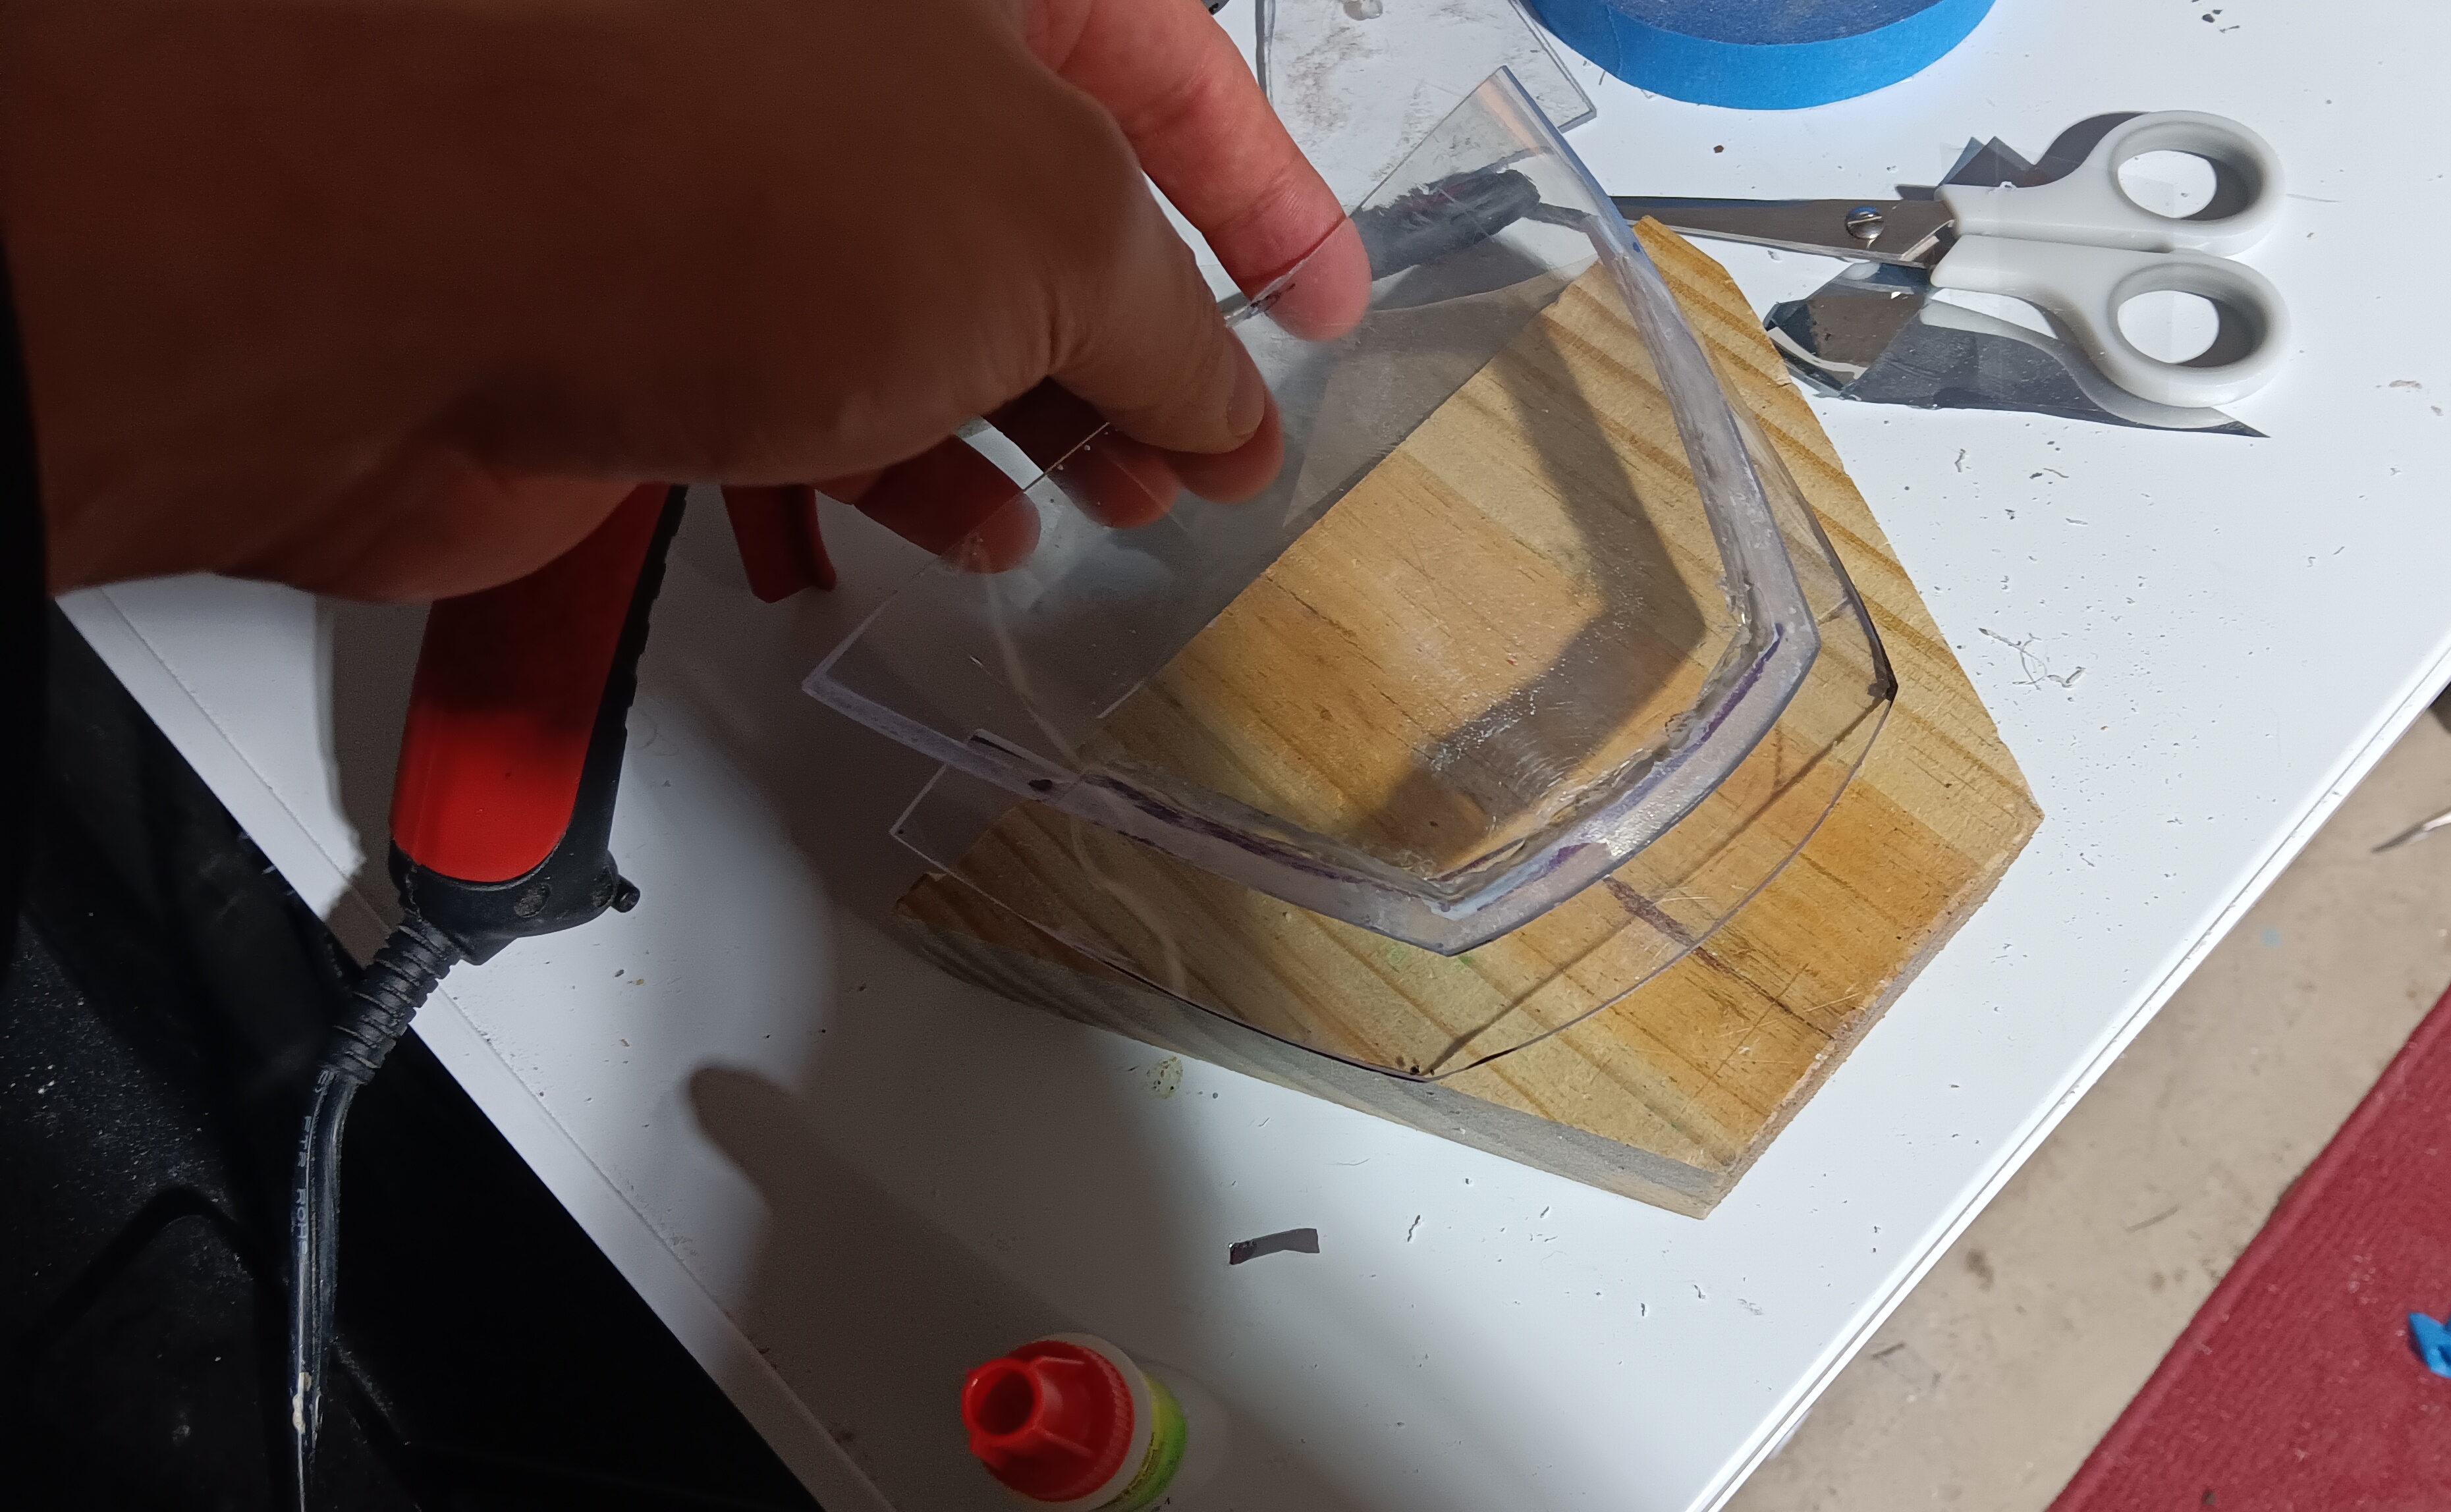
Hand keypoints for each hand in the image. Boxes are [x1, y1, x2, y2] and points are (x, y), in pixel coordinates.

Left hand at [0, 0, 1365, 600]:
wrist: (387, 268)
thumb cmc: (728, 184)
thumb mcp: (1042, 235)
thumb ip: (1168, 325)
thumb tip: (1226, 408)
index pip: (1158, 64)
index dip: (1263, 191)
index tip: (1327, 310)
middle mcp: (840, 61)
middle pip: (1040, 199)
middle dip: (1147, 340)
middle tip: (1214, 457)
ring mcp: (735, 188)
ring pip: (929, 311)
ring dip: (1038, 423)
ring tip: (1117, 510)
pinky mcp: (649, 315)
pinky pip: (817, 392)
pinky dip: (903, 467)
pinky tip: (963, 537)